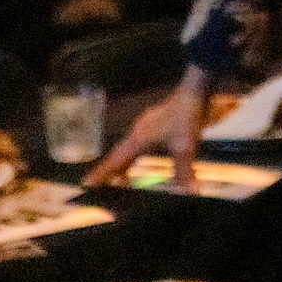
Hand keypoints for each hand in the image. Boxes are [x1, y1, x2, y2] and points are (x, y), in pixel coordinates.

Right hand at [82, 65, 209, 190]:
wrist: (195, 88)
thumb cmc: (187, 114)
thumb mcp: (185, 146)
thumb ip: (183, 172)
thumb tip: (188, 193)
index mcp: (138, 138)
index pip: (115, 160)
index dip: (101, 174)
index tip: (85, 184)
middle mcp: (137, 132)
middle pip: (117, 156)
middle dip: (108, 172)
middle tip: (97, 186)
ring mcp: (145, 126)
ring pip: (127, 150)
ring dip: (121, 165)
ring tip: (117, 180)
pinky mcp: (154, 124)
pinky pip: (136, 144)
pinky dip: (132, 156)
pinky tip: (136, 160)